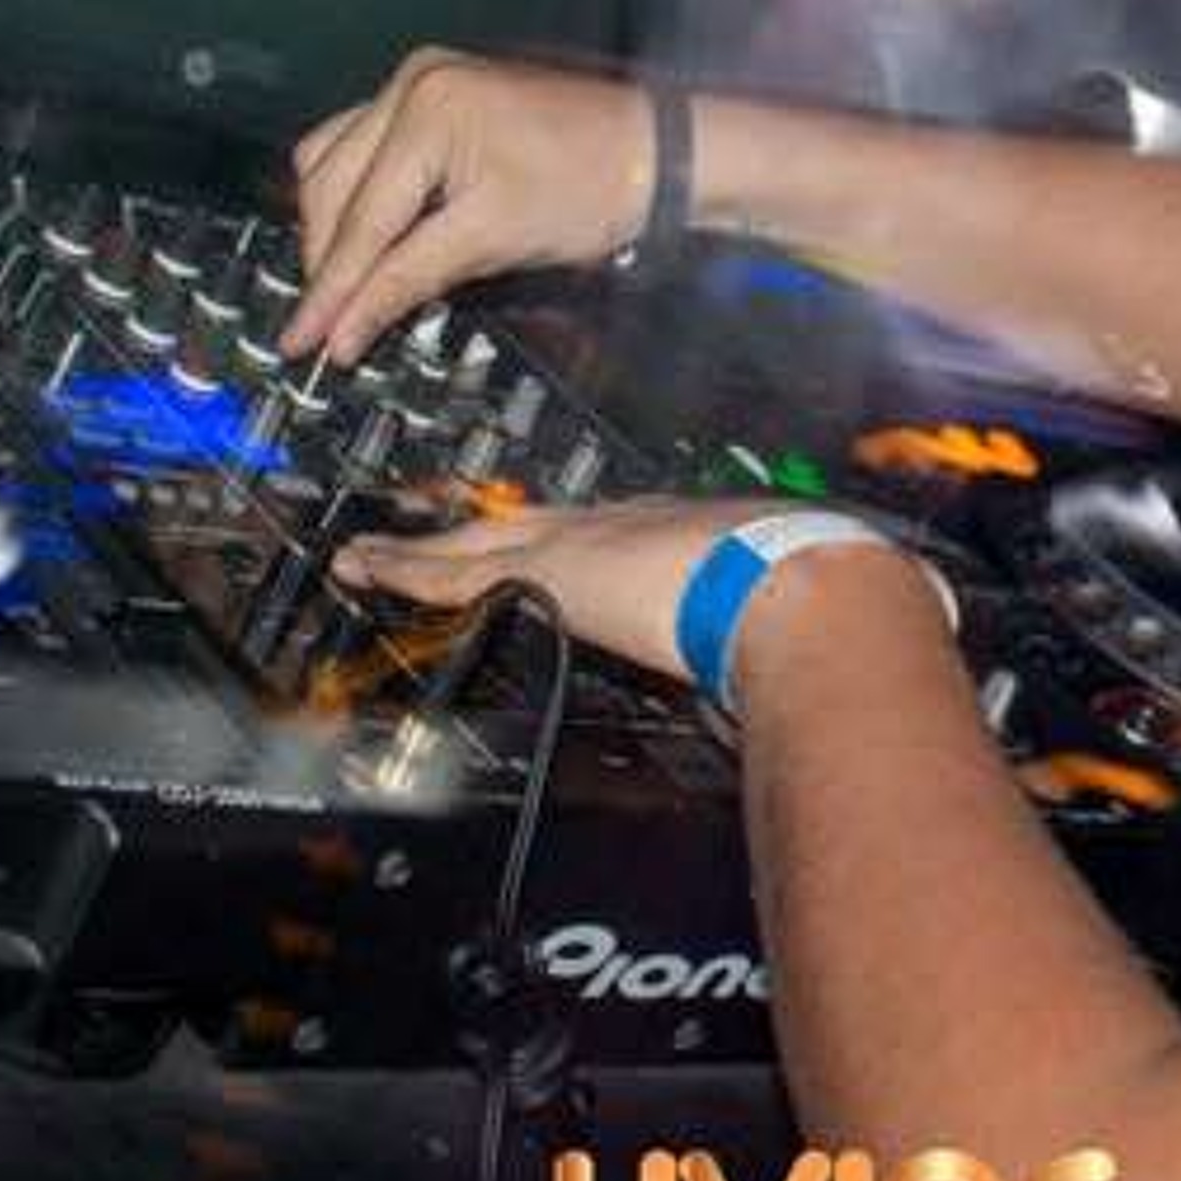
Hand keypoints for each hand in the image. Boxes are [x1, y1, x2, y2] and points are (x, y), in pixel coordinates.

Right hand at [283, 50, 655, 364]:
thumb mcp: (494, 240)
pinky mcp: (433, 96)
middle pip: (333, 187)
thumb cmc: (594, 183)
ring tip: (345, 284)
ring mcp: (421, 83)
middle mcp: (414, 83)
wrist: (655, 150)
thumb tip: (345, 328)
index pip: (362, 218)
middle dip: (327, 261)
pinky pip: (362, 145)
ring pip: (333, 162)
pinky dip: (357, 193)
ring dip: (334, 225)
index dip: (330, 290)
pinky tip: (369, 235)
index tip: (303, 338)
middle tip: (324, 324)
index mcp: (428, 108)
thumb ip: (409, 281)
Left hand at [332, 493, 925, 690]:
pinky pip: (456, 570)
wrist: (805, 583)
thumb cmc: (815, 596)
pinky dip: (406, 568)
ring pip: (476, 541)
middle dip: (469, 533)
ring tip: (367, 552)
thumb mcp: (784, 603)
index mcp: (674, 529)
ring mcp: (581, 540)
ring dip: (420, 550)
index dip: (550, 539)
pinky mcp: (549, 571)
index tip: (524, 544)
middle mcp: (621, 522)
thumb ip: (772, 624)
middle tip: (417, 534)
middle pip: (522, 525)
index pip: (595, 532)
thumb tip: (793, 658)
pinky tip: (365, 569)